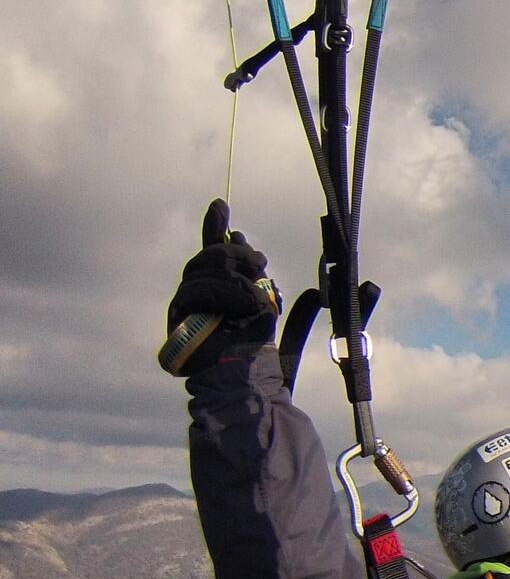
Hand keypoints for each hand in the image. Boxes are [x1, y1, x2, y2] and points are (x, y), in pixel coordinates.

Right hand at [163, 199, 279, 375]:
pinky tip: (246, 304)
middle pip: (209, 254)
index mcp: (219, 284)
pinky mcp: (178, 313)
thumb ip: (251, 272)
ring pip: (204, 268)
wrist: (244, 374)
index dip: (215, 225)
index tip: (221, 204)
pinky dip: (227, 293)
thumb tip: (236, 235)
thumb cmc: (253, 341)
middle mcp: (198, 289)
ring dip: (237, 280)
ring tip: (255, 299)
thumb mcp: (263, 299)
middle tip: (261, 264)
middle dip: (238, 254)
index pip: (212, 248)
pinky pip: (197, 289)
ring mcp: (186, 301)